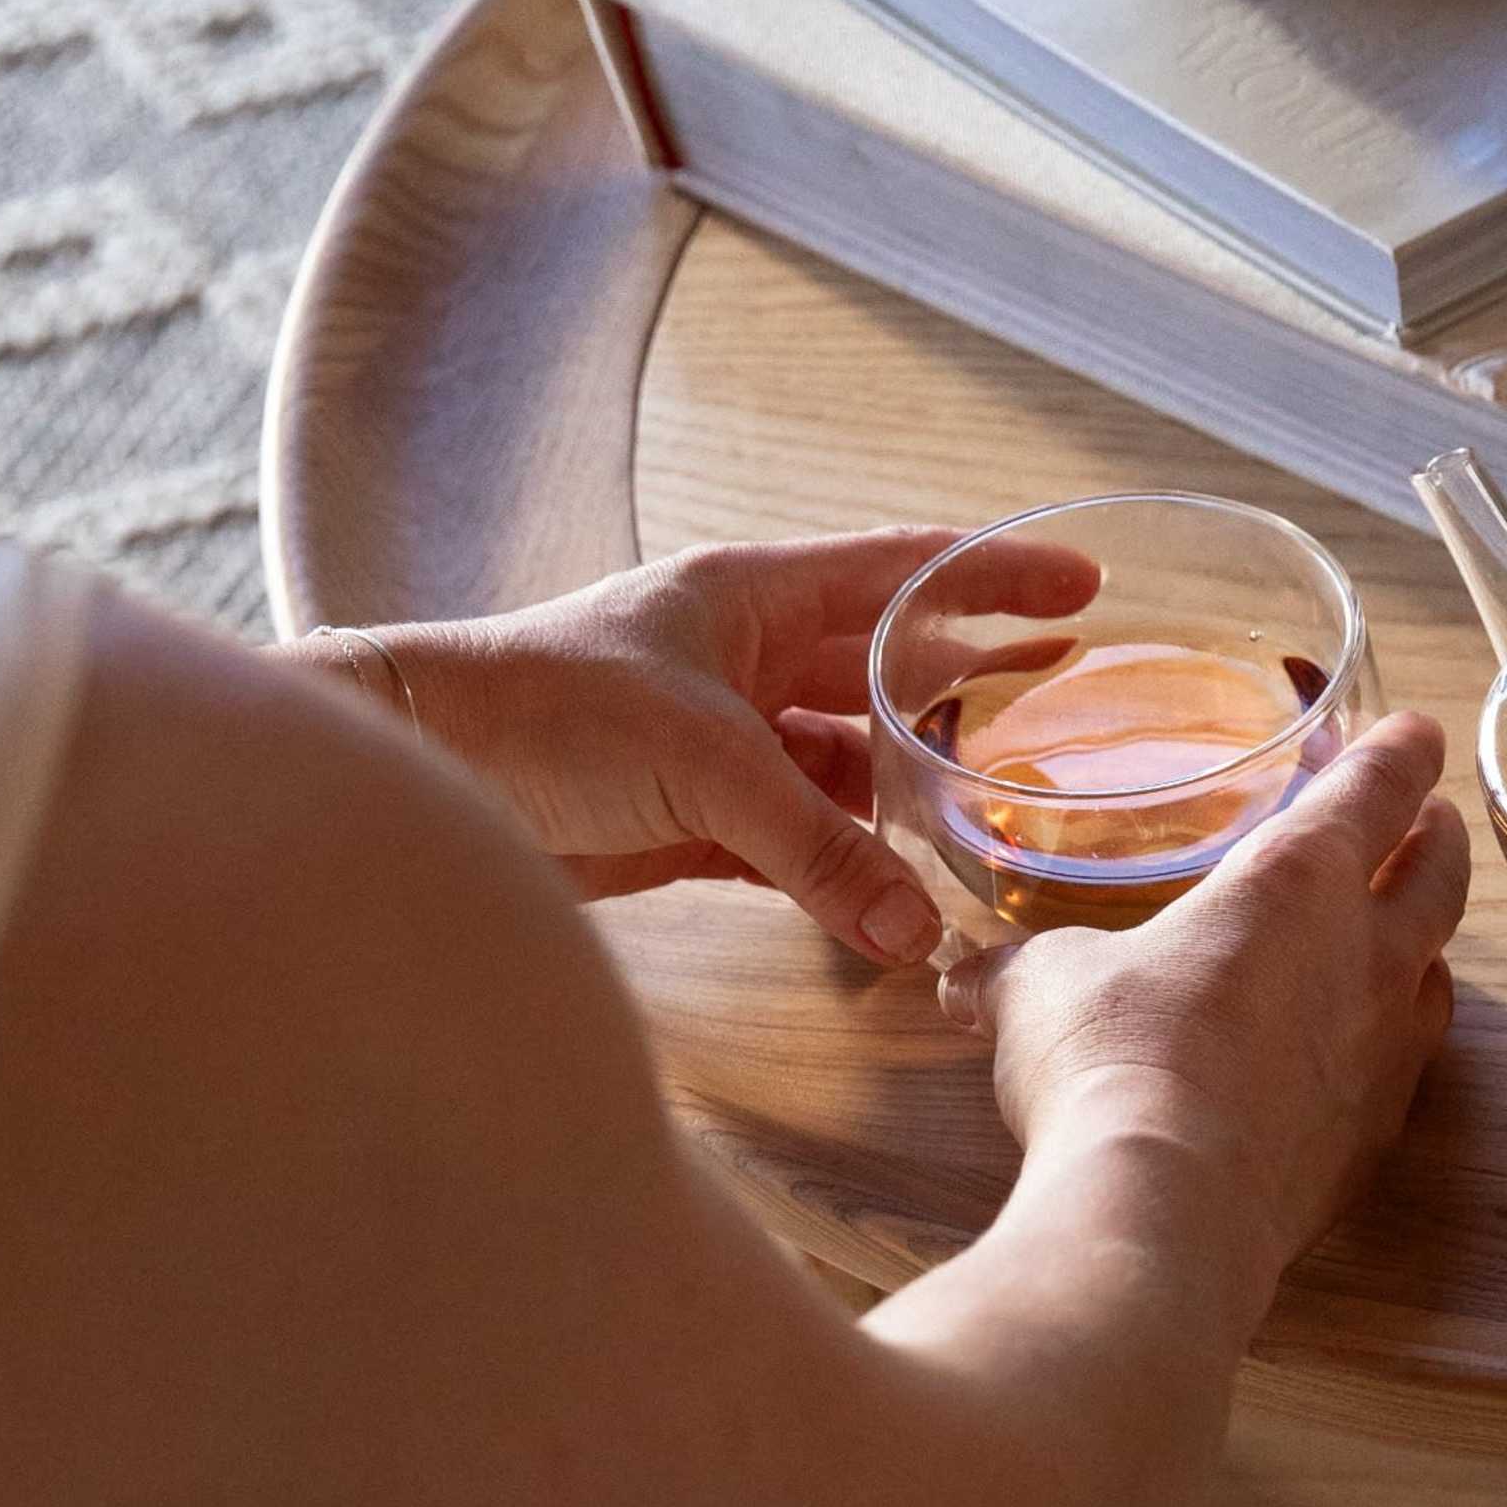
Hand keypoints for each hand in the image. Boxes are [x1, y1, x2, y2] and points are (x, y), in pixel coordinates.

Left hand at [326, 534, 1081, 964]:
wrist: (424, 772)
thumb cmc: (543, 712)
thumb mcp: (705, 766)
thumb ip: (819, 850)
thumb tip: (919, 933)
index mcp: (751, 598)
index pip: (902, 572)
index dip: (994, 579)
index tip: (1082, 587)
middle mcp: (744, 662)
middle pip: (886, 671)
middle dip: (973, 689)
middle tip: (1070, 706)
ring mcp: (719, 744)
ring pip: (845, 770)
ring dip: (907, 800)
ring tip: (995, 821)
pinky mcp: (690, 822)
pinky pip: (797, 843)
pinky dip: (844, 870)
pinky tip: (897, 897)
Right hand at [985, 711, 1468, 1297]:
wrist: (1166, 1203)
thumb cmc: (1109, 1058)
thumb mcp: (1041, 989)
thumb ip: (1016, 971)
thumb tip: (962, 979)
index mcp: (1298, 879)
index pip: (1380, 786)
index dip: (1401, 751)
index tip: (1414, 733)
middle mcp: (1368, 955)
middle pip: (1442, 873)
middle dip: (1437, 837)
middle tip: (1425, 822)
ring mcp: (1387, 1051)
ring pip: (1440, 972)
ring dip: (1426, 943)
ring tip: (1399, 936)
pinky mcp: (1378, 1137)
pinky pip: (1407, 1067)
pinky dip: (1393, 1043)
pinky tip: (1357, 1054)